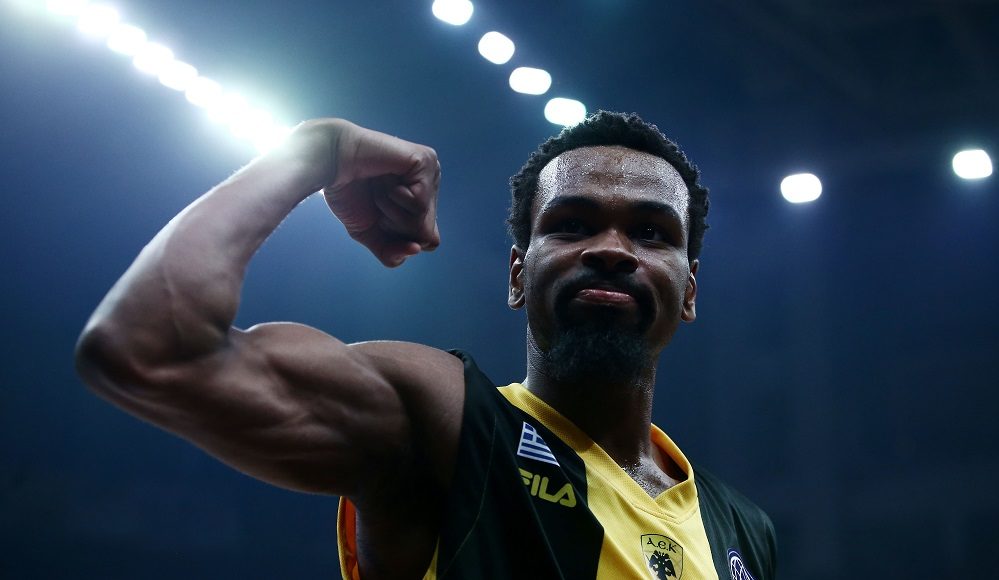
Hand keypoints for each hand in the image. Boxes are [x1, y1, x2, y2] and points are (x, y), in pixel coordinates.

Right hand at [297, 119, 440, 266]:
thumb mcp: (369, 233)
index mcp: (422, 203)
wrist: (330, 162)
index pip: (429, 242)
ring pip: (423, 221)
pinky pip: (419, 203)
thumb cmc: (348, 192)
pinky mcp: (426, 161)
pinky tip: (385, 177)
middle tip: (377, 199)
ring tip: (379, 186)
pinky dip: (395, 198)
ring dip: (392, 211)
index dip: (400, 240)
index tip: (379, 217)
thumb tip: (417, 249)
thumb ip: (392, 252)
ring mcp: (431, 173)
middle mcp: (431, 187)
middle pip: (427, 236)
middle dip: (394, 227)